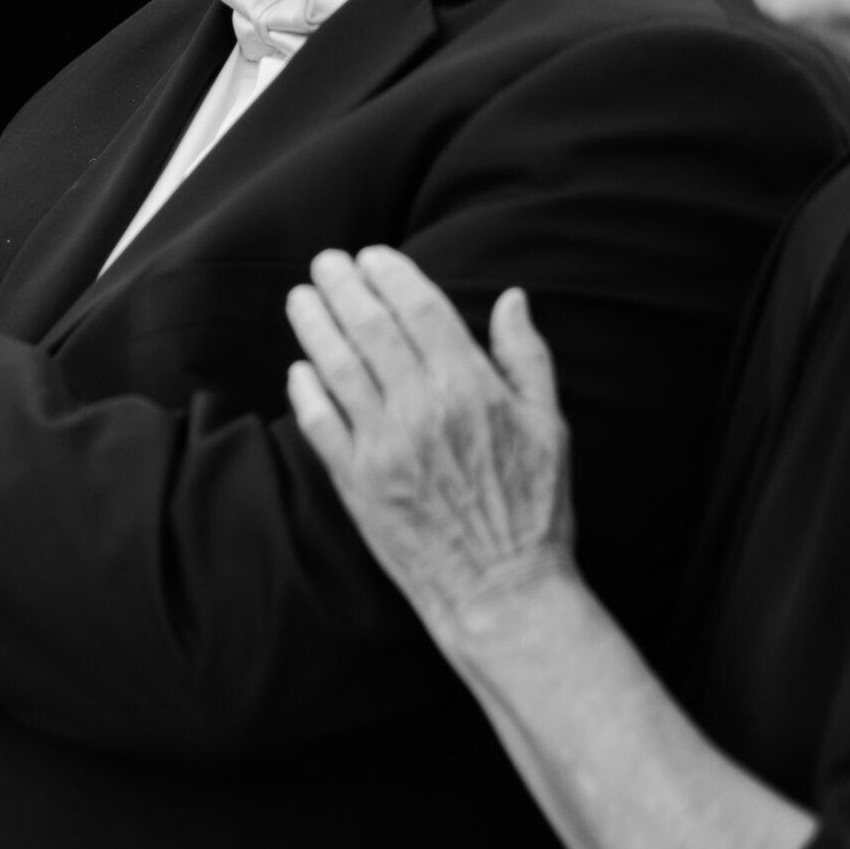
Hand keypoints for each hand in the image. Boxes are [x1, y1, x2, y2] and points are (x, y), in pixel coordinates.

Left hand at [285, 249, 574, 645]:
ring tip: (301, 297)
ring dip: (315, 326)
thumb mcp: (550, 426)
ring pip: (337, 368)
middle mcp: (422, 409)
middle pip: (370, 328)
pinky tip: (300, 368)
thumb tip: (512, 298)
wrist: (502, 592)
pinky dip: (306, 391)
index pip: (420, 309)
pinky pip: (320, 424)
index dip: (391, 275)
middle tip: (327, 263)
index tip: (373, 256)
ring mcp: (384, 446)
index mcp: (471, 388)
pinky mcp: (357, 483)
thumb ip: (526, 357)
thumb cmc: (534, 510)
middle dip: (344, 287)